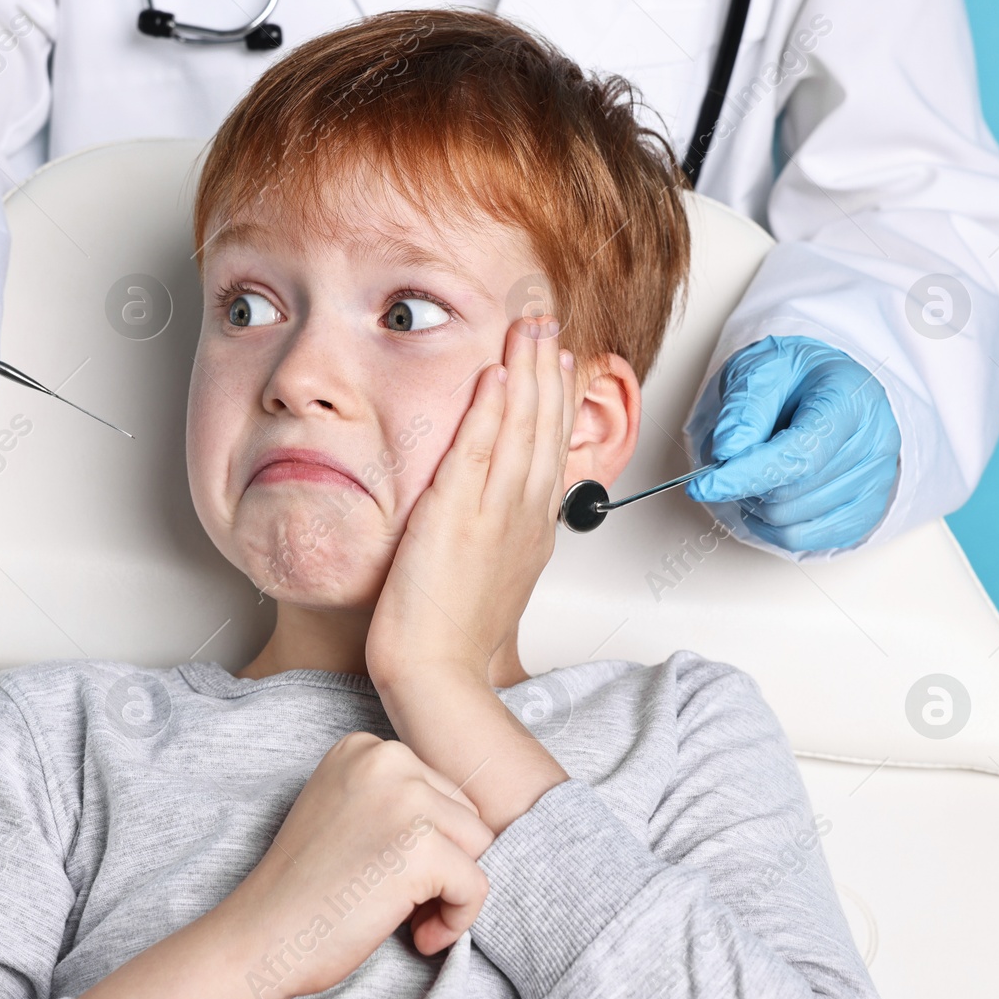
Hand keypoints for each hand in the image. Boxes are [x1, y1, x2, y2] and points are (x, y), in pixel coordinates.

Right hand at [219, 732, 493, 998]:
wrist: (263, 936)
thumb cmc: (304, 888)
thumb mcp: (345, 812)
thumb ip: (394, 799)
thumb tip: (470, 820)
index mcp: (364, 746)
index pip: (440, 789)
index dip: (425, 840)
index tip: (383, 868)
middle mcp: (386, 758)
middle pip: (465, 812)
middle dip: (444, 860)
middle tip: (394, 895)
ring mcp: (406, 800)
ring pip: (478, 846)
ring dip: (451, 889)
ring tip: (403, 911)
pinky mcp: (422, 848)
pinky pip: (476, 887)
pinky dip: (456, 920)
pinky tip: (416, 935)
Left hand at [365, 316, 577, 690]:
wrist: (438, 674)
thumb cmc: (455, 639)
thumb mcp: (492, 579)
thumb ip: (500, 538)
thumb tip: (499, 517)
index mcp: (532, 530)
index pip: (552, 450)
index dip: (557, 401)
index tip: (560, 363)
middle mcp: (522, 516)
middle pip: (544, 428)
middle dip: (548, 370)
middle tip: (549, 324)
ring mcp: (494, 515)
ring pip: (519, 429)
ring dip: (526, 372)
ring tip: (530, 328)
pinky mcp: (456, 517)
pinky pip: (478, 451)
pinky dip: (490, 410)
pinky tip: (495, 374)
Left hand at [685, 335, 899, 552]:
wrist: (825, 383)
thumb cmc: (793, 376)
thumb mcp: (760, 368)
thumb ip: (744, 408)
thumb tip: (727, 452)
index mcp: (851, 399)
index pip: (800, 454)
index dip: (746, 474)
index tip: (703, 485)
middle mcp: (876, 442)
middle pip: (790, 492)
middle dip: (744, 482)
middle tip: (731, 459)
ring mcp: (878, 481)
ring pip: (790, 520)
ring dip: (753, 503)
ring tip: (754, 468)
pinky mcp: (867, 511)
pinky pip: (803, 539)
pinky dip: (770, 526)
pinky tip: (766, 496)